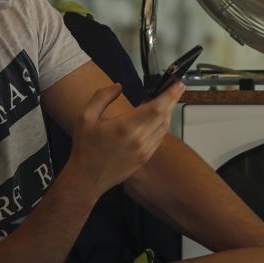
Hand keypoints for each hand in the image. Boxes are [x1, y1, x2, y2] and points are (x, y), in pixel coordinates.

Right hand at [64, 81, 183, 197]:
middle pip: (164, 115)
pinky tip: (159, 118)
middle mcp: (139, 139)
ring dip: (168, 112)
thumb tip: (119, 86)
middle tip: (178, 87)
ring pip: (164, 127)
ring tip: (168, 100)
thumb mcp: (85, 117)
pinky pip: (159, 138)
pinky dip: (163, 126)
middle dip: (173, 99)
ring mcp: (144, 150)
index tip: (178, 84)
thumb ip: (102, 97)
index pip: (156, 108)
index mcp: (126, 127)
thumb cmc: (85, 147)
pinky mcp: (145, 158)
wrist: (86, 179)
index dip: (170, 95)